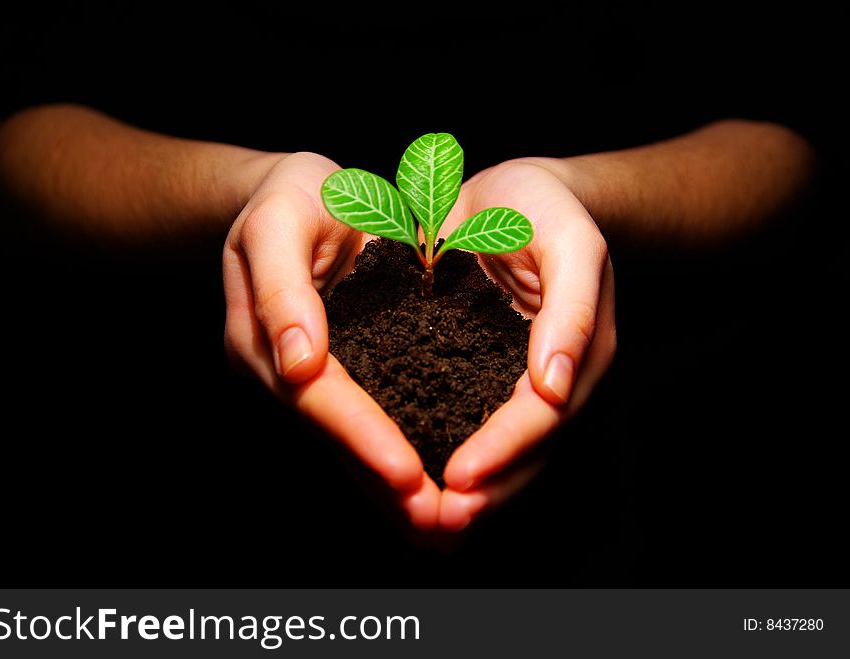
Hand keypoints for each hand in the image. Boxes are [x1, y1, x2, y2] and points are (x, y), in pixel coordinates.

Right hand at [222, 152, 440, 530]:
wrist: (293, 196)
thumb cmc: (289, 196)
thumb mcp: (279, 218)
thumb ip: (281, 286)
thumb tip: (297, 361)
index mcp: (260, 338)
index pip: (316, 397)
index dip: (361, 435)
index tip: (406, 473)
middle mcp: (279, 369)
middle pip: (334, 435)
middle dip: (383, 481)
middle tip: (438, 522)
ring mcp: (304, 377)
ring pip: (348, 442)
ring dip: (390, 487)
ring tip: (444, 523)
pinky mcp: (335, 373)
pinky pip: (363, 423)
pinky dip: (391, 457)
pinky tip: (427, 487)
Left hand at [439, 159, 616, 530]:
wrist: (515, 191)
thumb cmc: (547, 208)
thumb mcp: (570, 242)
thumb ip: (570, 309)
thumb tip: (557, 387)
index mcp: (576, 353)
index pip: (541, 417)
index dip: (504, 451)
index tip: (459, 479)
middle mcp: (547, 378)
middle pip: (522, 452)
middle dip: (483, 491)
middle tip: (436, 523)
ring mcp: (511, 378)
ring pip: (493, 449)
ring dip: (463, 490)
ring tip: (418, 519)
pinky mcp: (475, 368)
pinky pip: (460, 419)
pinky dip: (438, 451)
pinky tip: (406, 475)